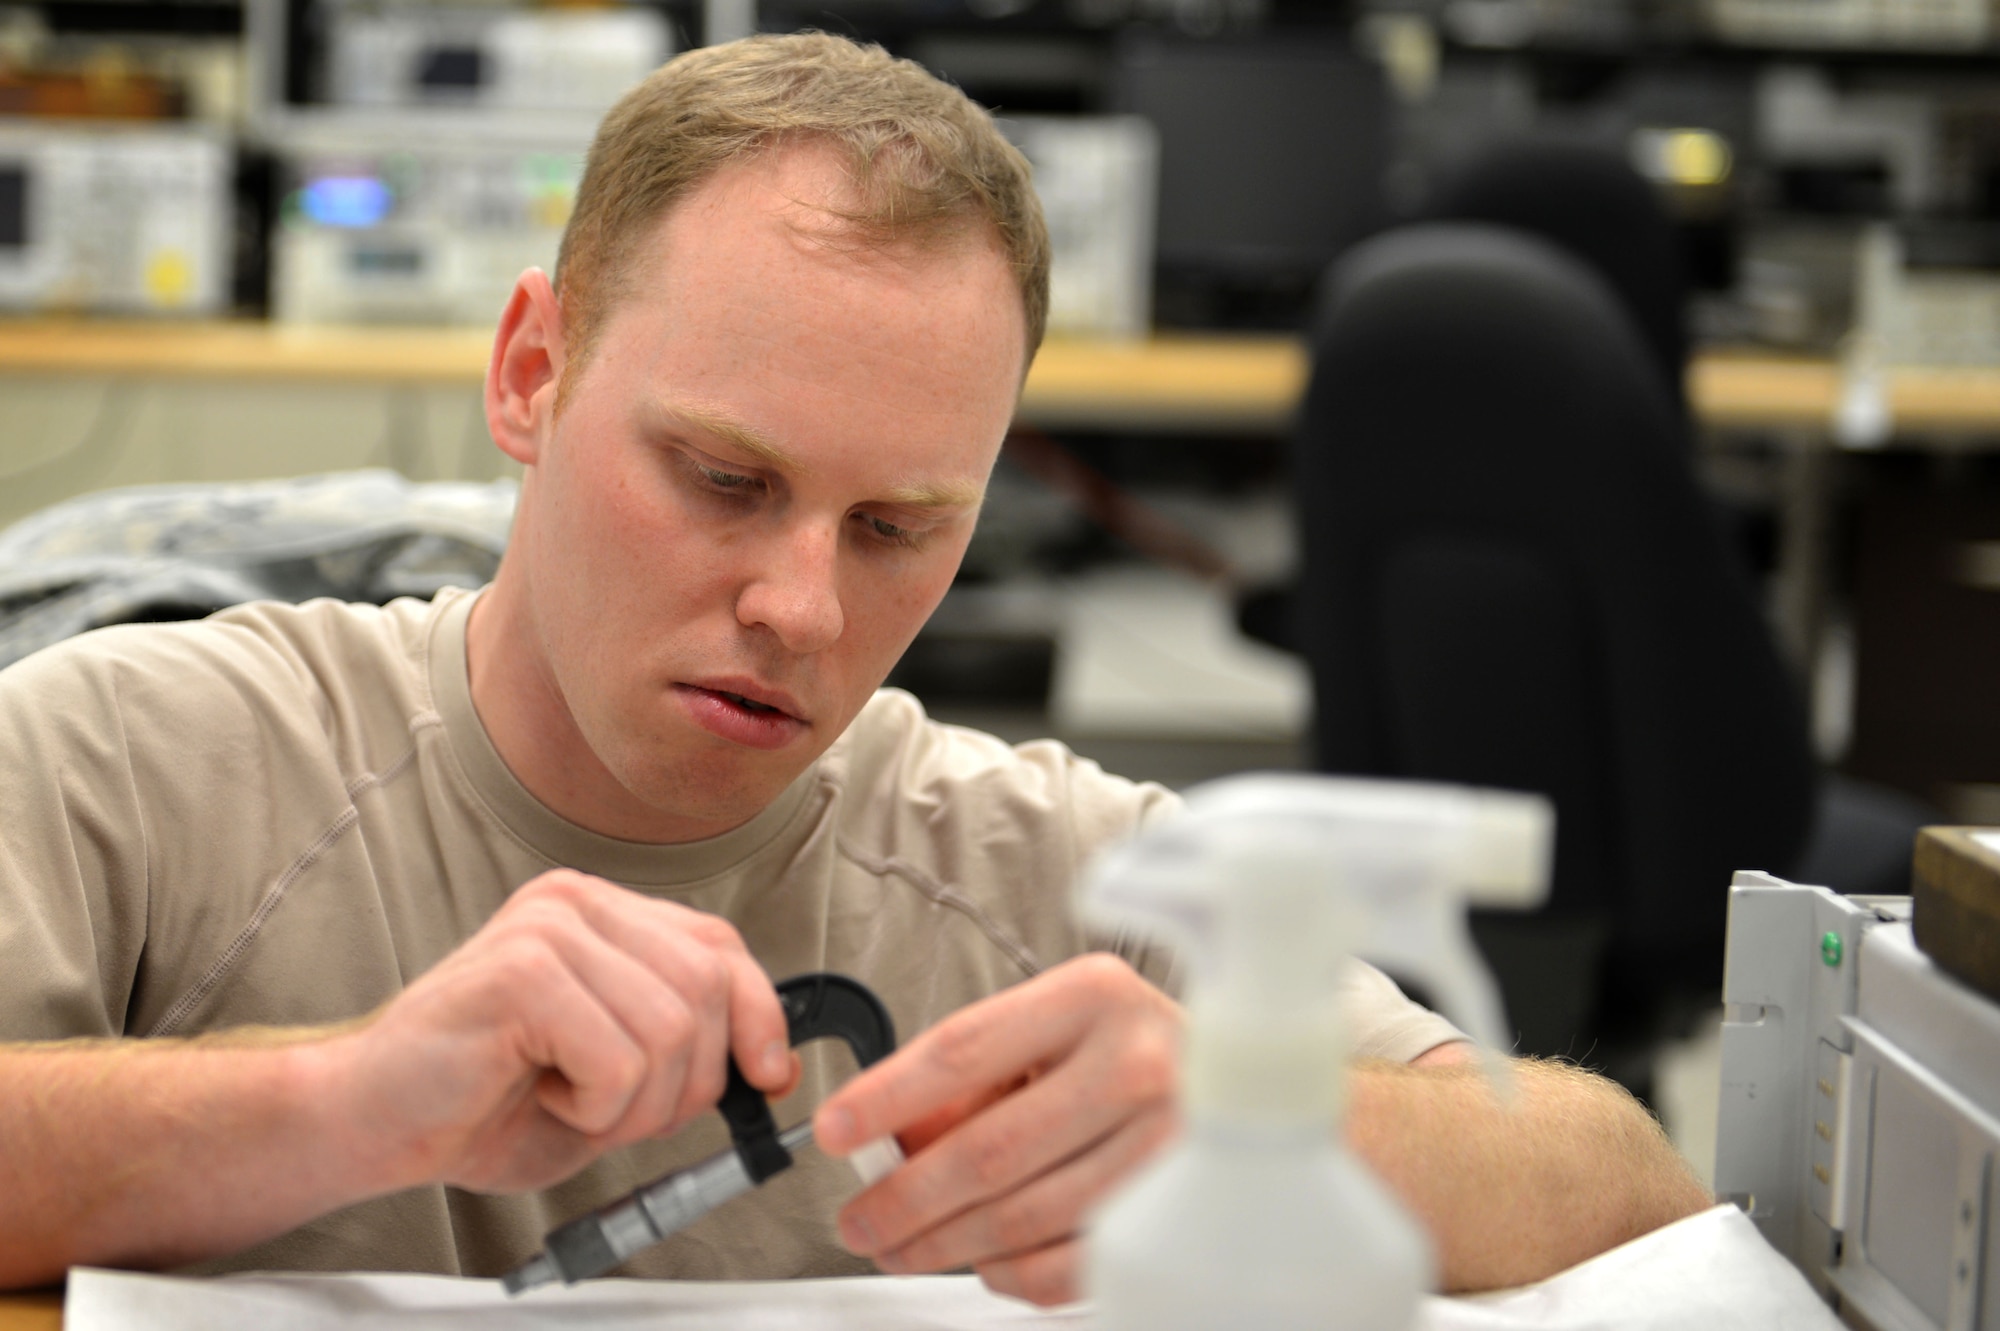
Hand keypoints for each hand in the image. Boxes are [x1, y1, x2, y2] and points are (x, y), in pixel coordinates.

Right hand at [321, 869, 795, 1195]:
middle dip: (683, 1083)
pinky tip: (539, 1094)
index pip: (721, 947)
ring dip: (633, 1105)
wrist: (371, 1122)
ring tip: (568, 1100)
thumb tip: (773, 1061)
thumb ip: (685, 1048)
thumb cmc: (485, 1100)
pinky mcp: (524, 972)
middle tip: (614, 1110)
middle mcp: (577, 903)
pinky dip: (593, 1109)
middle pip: (706, 993)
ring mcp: (549, 929)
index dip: (758, 1017)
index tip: (766, 1078)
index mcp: (603, 912)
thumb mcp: (615, 1074)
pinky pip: (620, 1062)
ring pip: (671, 1032)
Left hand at [813, 954, 1180, 1305]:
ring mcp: (1164, 1144)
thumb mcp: (1058, 1027)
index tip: (834, 1130)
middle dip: (901, 1199)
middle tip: (859, 1219)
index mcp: (1093, 997)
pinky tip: (980, 1260)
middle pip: (985, 1151)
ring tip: (901, 1246)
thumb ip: (979, 1075)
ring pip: (1017, 1218)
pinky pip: (1063, 1265)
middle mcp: (1136, 1063)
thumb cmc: (1136, 1050)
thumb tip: (893, 1142)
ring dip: (941, 1244)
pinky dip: (1005, 1273)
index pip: (963, 1050)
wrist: (1257, 1087)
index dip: (886, 1098)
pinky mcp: (1174, 1215)